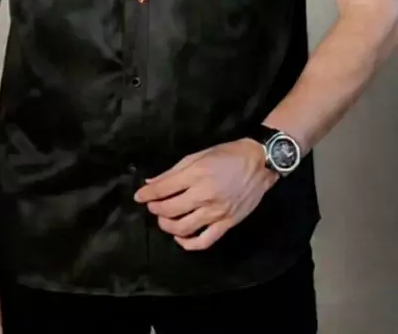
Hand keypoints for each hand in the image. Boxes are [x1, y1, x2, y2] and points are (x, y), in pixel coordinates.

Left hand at [134, 138, 277, 250]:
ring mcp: (216, 212)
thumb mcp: (198, 155)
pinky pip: (204, 241)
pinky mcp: (227, 224)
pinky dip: (188, 243)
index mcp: (196, 174)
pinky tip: (180, 237)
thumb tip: (152, 183)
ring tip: (164, 219)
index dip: (147, 194)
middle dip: (155, 209)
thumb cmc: (227, 155)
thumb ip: (174, 171)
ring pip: (183, 228)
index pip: (164, 188)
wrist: (259, 163)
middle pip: (170, 210)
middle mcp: (204, 195)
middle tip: (152, 206)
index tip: (139, 196)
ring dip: (167, 226)